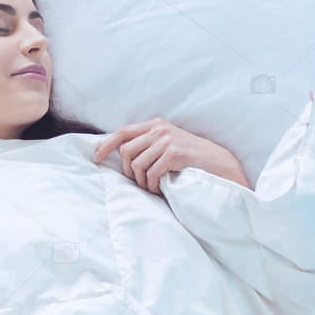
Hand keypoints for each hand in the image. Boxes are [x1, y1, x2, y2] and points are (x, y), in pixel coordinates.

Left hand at [94, 119, 248, 190]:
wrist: (218, 163)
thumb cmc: (190, 159)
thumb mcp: (167, 146)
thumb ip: (147, 146)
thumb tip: (121, 158)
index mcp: (155, 125)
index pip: (122, 132)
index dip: (105, 145)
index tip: (95, 159)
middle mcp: (159, 129)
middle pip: (126, 151)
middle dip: (129, 172)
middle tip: (140, 183)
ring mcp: (167, 140)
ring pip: (137, 165)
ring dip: (142, 182)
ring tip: (152, 187)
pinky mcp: (175, 153)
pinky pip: (151, 174)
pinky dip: (152, 186)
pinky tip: (160, 189)